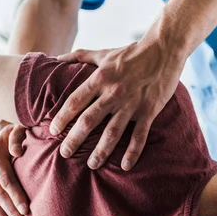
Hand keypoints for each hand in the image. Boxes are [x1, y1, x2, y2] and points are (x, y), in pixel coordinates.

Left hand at [50, 38, 182, 169]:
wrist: (164, 49)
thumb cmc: (131, 53)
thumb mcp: (103, 53)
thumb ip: (79, 57)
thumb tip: (55, 59)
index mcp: (100, 78)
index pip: (76, 100)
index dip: (62, 116)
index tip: (52, 130)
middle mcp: (113, 92)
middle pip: (89, 119)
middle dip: (75, 138)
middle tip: (64, 154)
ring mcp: (132, 103)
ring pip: (113, 131)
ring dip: (101, 150)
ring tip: (92, 165)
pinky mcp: (149, 110)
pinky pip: (139, 135)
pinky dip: (133, 151)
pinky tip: (125, 166)